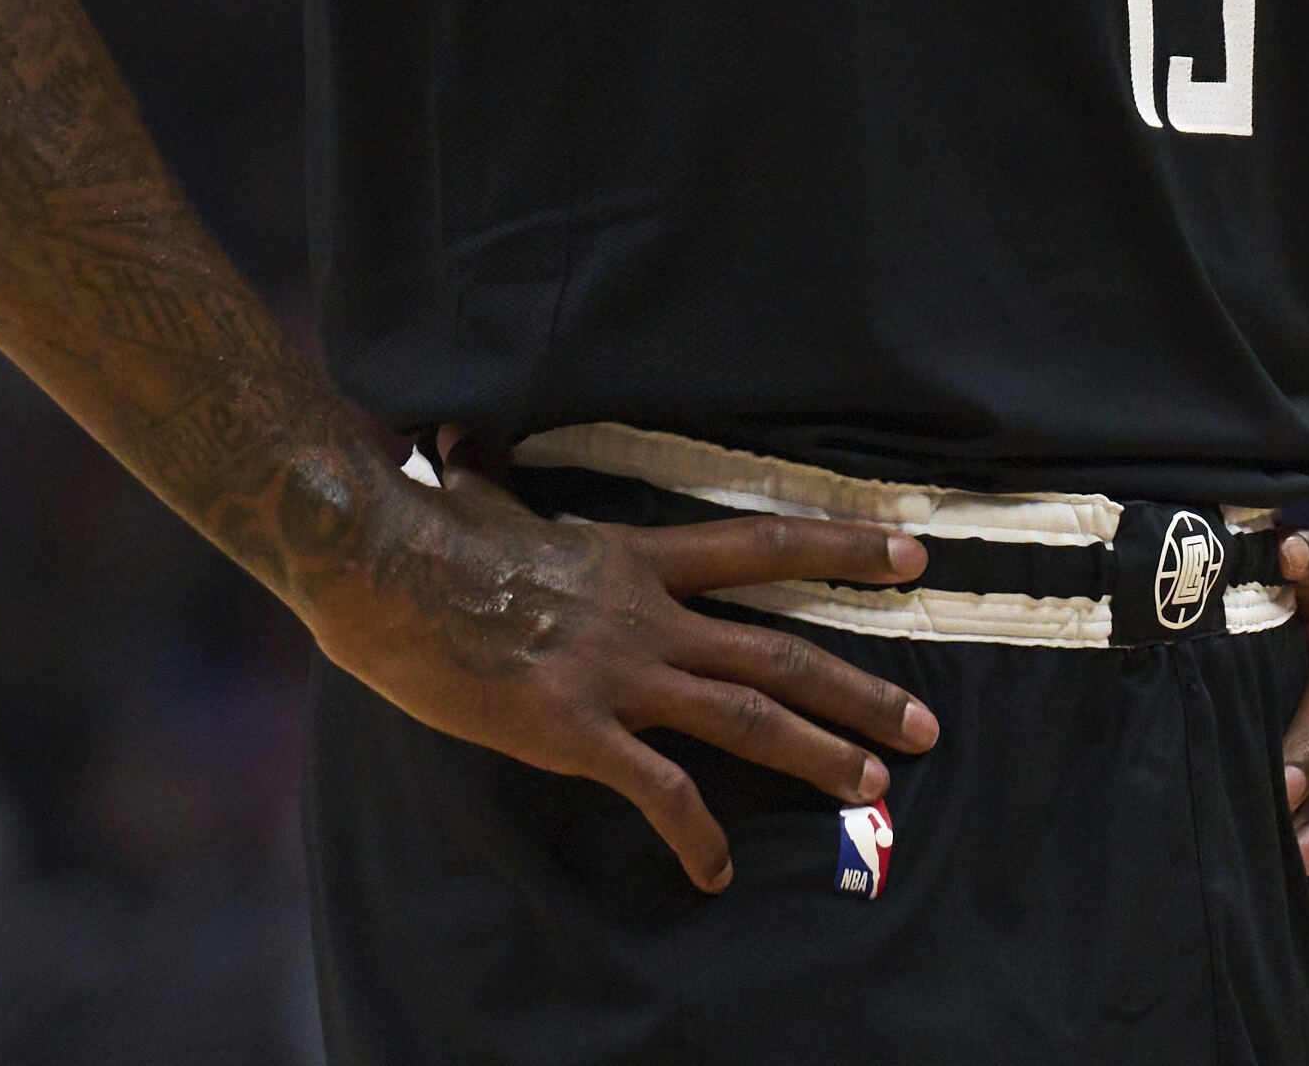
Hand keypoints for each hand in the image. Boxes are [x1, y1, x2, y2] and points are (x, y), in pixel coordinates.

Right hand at [299, 446, 944, 890]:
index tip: (912, 558)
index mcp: (635, 556)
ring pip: (749, 718)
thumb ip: (494, 474)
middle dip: (862, 689)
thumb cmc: (422, 529)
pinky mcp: (578, 732)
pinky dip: (699, 836)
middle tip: (928, 723)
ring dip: (820, 754)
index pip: (762, 545)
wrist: (381, 568)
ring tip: (874, 785)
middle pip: (780, 652)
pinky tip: (717, 871)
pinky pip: (660, 792)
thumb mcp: (479, 493)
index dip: (842, 549)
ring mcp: (619, 675)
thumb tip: (462, 436)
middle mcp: (647, 615)